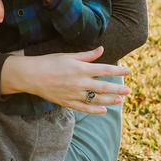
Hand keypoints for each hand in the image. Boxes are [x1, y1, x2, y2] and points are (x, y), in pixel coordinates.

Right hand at [0, 46, 130, 114]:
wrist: (31, 76)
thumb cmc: (49, 62)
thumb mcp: (68, 56)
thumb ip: (87, 55)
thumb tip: (101, 49)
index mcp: (80, 68)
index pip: (103, 69)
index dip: (117, 70)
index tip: (128, 71)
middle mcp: (79, 82)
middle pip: (103, 86)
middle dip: (117, 89)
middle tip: (128, 90)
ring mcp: (73, 94)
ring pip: (96, 99)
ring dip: (109, 100)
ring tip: (120, 100)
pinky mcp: (67, 102)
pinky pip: (84, 108)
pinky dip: (95, 110)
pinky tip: (104, 110)